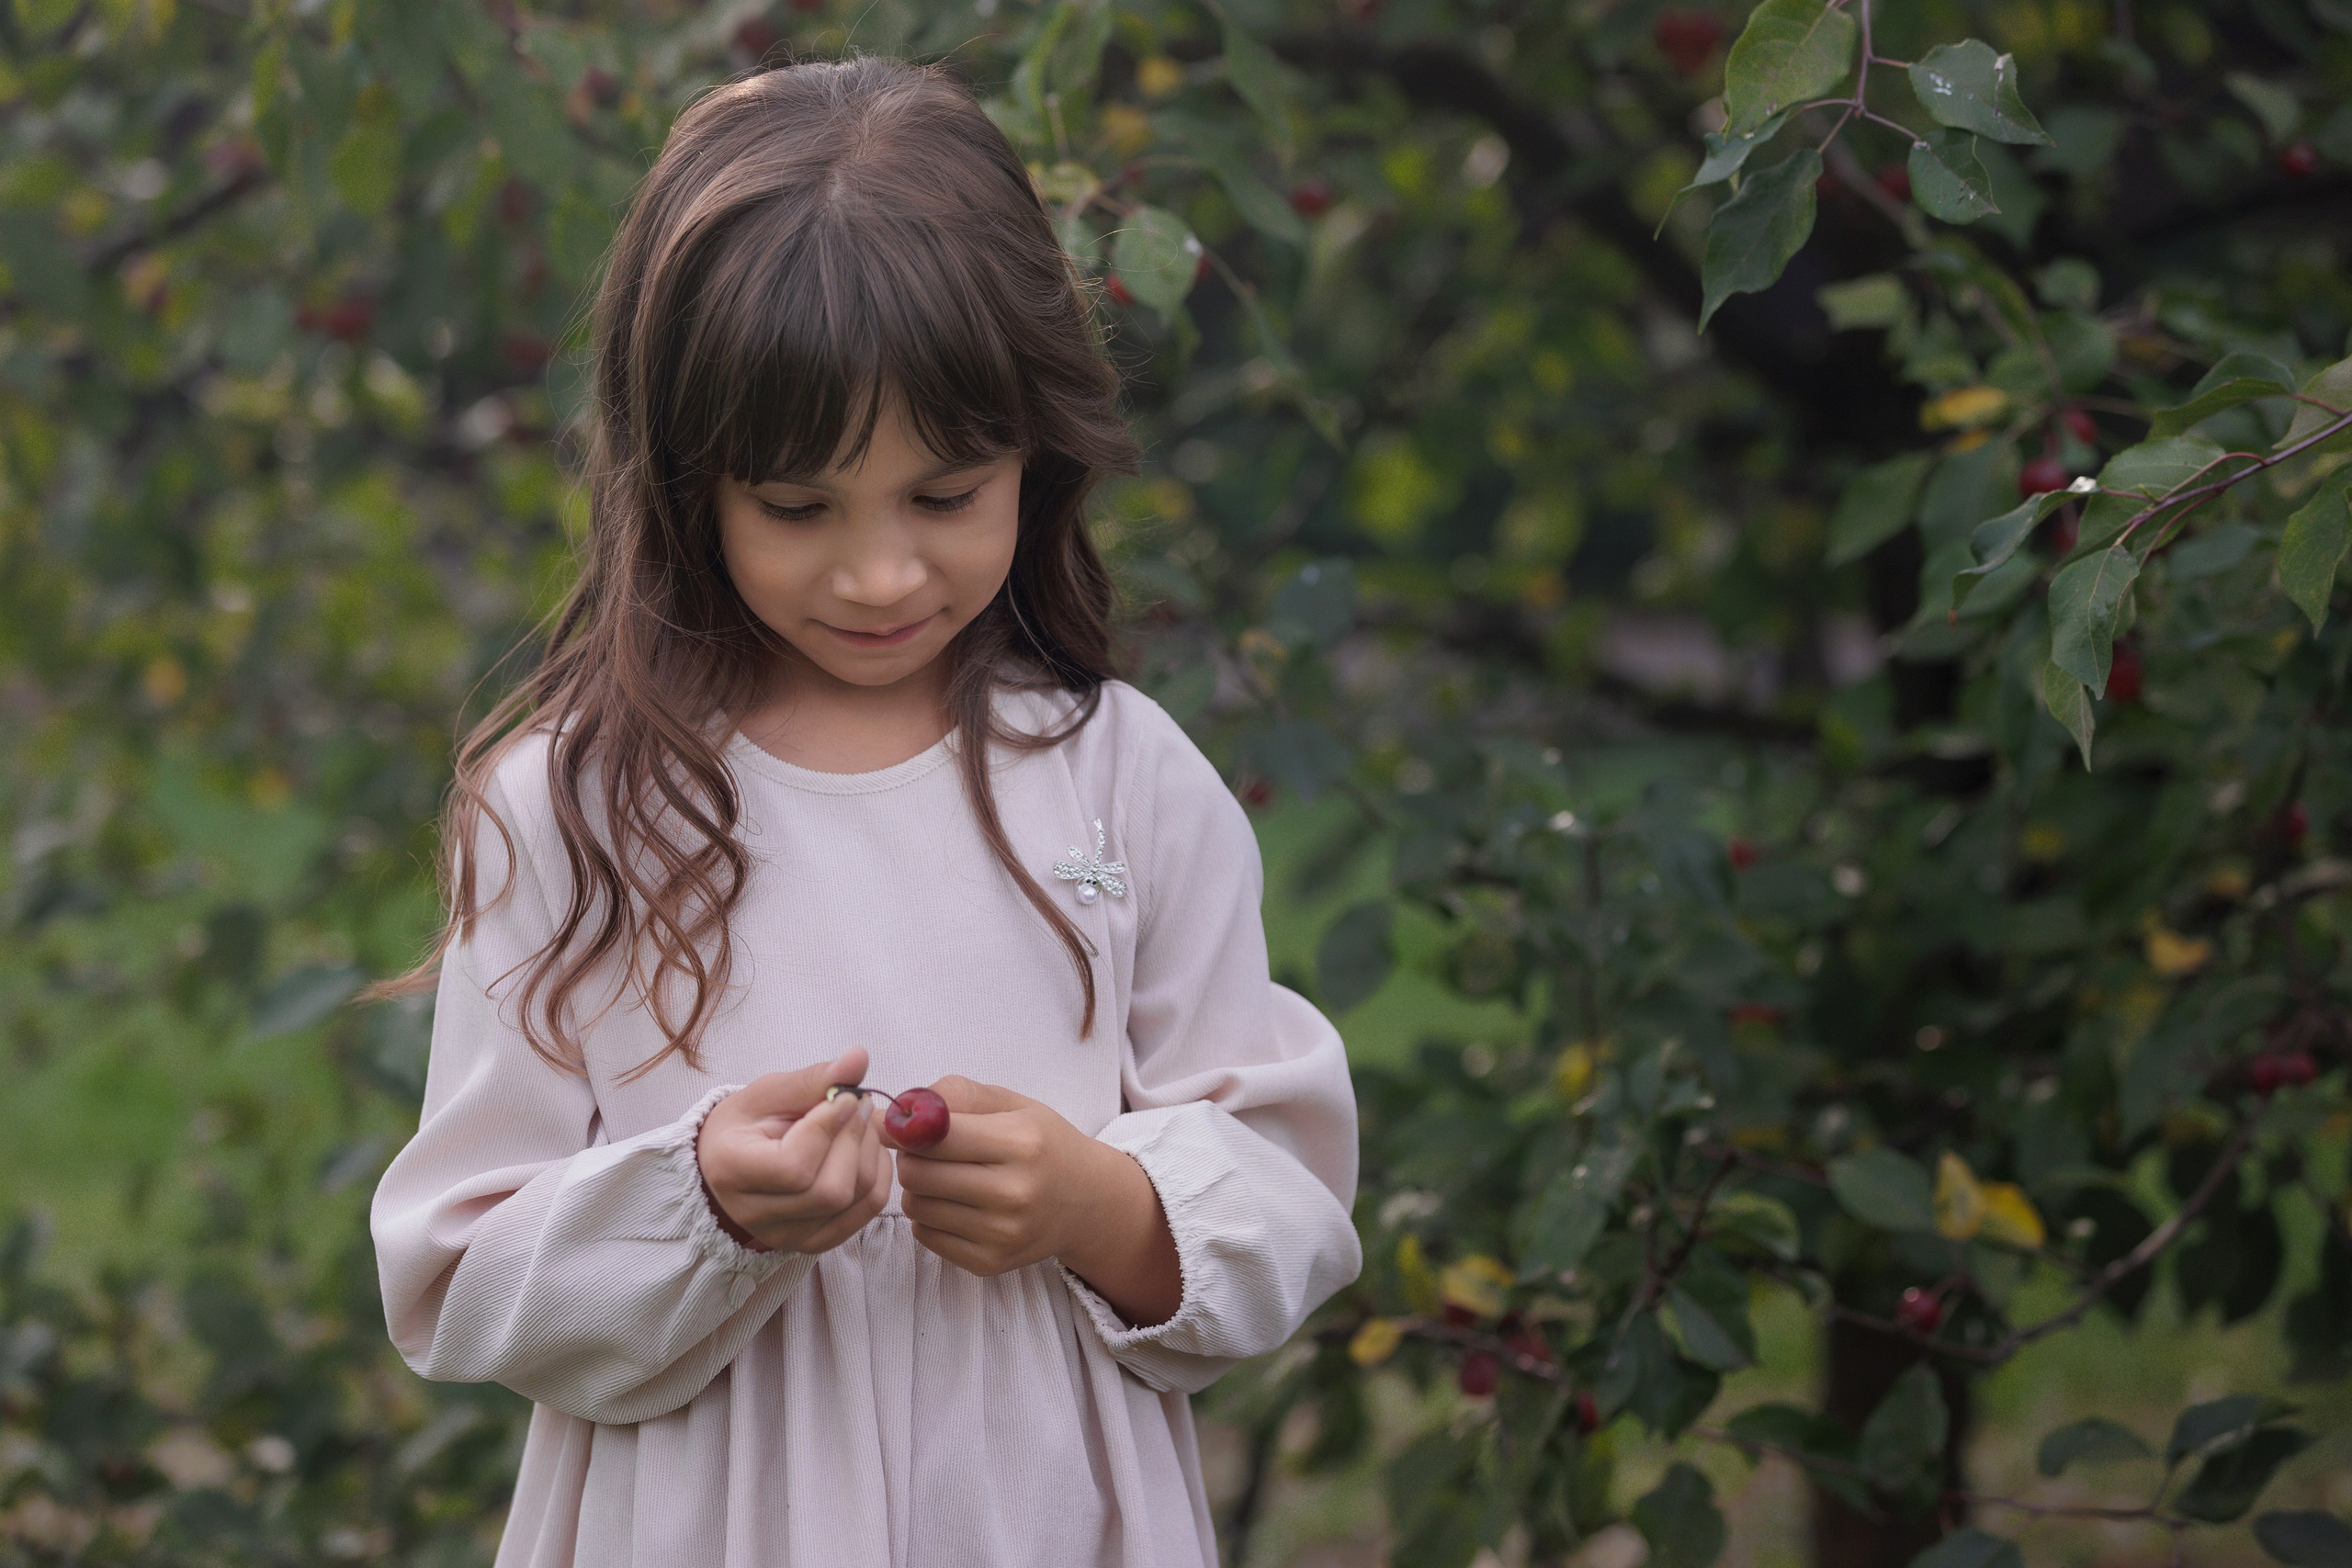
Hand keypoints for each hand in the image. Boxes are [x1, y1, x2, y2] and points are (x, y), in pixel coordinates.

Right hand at [696, 1046, 887, 1255]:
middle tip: (860, 1103)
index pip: (793, 1168)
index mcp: (732, 1171)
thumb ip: (811, 1080)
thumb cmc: (746, 1124)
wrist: (728, 1166)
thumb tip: (858, 1059)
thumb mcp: (767, 1093)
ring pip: (855, 1200)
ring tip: (861, 1121)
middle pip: (830, 1191)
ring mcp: (788, 1236)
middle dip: (856, 1139)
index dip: (829, 1128)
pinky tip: (865, 1148)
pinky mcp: (814, 1242)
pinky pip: (867, 1210)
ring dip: (871, 1153)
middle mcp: (757, 1216)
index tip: (844, 1096)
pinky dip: (879, 1174)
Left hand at [894, 1077, 1181, 1326]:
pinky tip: (955, 1205)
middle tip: (927, 1151)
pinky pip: (925, 1235)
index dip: (909, 1127)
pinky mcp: (989, 1263)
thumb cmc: (1043, 1144)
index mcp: (1021, 1143)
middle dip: (912, 1157)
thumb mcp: (1011, 1104)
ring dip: (919, 1188)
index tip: (904, 1124)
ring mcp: (1002, 1234)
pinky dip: (929, 1217)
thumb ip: (952, 1095)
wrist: (1087, 1202)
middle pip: (919, 1173)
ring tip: (945, 1177)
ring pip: (916, 1206)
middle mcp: (1014, 1193)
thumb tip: (889, 1114)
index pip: (935, 1135)